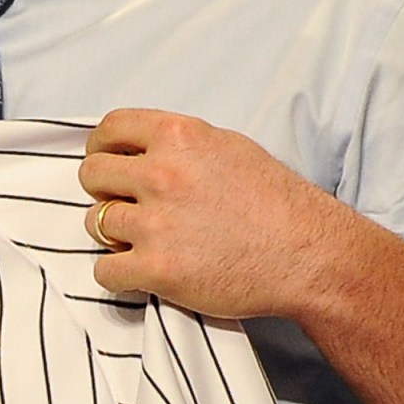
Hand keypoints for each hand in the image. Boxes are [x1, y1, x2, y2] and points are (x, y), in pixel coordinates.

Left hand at [79, 109, 403, 403]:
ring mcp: (157, 223)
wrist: (311, 257)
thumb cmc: (277, 204)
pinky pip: (104, 271)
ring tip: (146, 240)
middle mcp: (163, 174)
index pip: (110, 128)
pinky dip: (118, 275)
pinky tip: (142, 272)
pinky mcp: (157, 269)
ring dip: (114, 234)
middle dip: (104, 191)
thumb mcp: (231, 148)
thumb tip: (138, 148)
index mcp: (181, 137)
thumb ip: (180, 144)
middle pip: (92, 175)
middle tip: (126, 205)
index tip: (107, 160)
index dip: (102, 146)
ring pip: (95, 223)